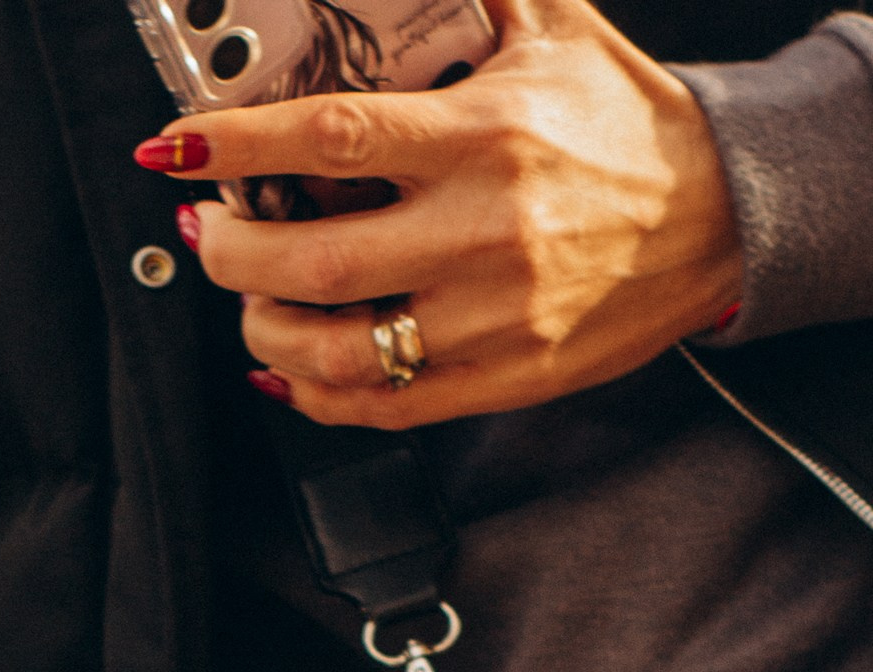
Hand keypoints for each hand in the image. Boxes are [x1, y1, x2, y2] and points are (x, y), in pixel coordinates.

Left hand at [148, 0, 740, 426]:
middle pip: (309, 263)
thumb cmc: (626, 124)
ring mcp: (488, 317)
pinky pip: (382, 406)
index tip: (177, 149)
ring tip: (248, 301)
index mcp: (482, 137)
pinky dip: (313, 396)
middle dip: (230, 253)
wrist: (720, 212)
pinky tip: (286, 368)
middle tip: (209, 232)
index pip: (331, 137)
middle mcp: (480, 232)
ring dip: (263, 333)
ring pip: (334, 353)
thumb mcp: (554, 29)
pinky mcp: (501, 378)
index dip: (237, 146)